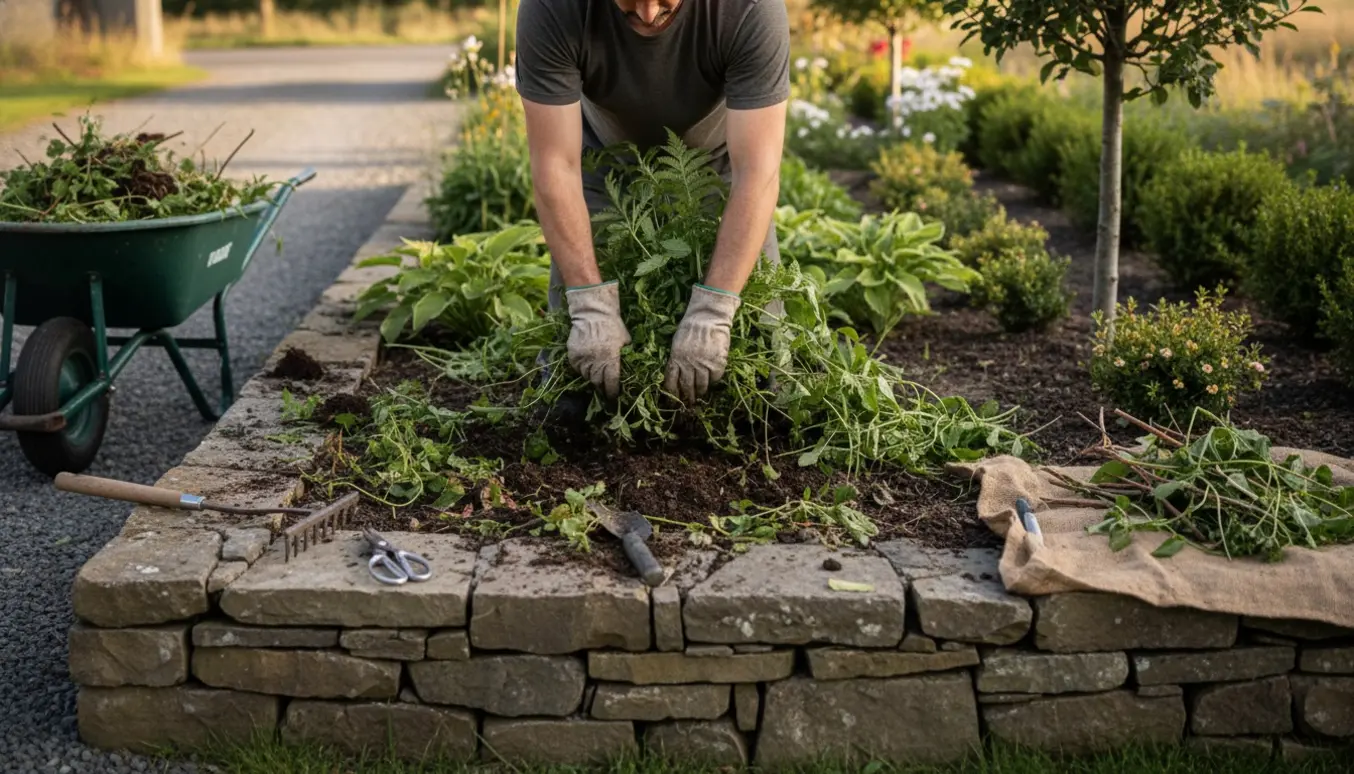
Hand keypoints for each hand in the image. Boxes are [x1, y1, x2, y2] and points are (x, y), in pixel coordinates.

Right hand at [565, 281, 629, 397]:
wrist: (593, 313)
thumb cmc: (613, 326)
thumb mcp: (625, 342)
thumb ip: (624, 357)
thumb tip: (627, 373)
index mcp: (611, 359)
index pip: (611, 383)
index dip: (613, 392)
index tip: (614, 396)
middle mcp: (595, 361)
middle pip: (597, 382)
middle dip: (602, 387)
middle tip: (605, 388)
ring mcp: (583, 358)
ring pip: (586, 376)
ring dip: (592, 377)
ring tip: (596, 374)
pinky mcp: (573, 354)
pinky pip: (577, 368)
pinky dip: (582, 369)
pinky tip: (587, 365)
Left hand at [664, 284, 741, 402]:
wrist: (708, 316)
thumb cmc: (691, 327)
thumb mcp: (677, 342)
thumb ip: (677, 358)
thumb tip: (678, 374)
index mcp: (675, 358)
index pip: (671, 381)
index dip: (672, 393)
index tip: (672, 400)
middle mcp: (688, 363)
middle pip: (686, 387)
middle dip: (687, 397)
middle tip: (689, 403)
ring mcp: (703, 364)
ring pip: (701, 385)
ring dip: (700, 392)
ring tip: (700, 395)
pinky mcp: (717, 363)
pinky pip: (715, 378)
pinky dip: (713, 380)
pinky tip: (712, 380)